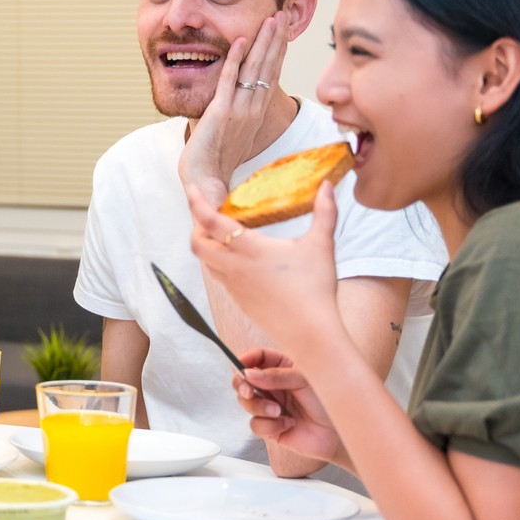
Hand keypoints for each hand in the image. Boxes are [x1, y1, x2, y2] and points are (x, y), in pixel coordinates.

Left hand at [177, 12, 290, 204]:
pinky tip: (240, 41)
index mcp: (256, 114)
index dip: (278, 52)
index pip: (271, 76)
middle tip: (283, 14)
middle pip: (269, 67)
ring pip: (255, 70)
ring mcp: (238, 110)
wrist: (205, 183)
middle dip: (276, 39)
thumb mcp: (233, 133)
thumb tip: (236, 105)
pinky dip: (234, 60)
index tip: (283, 31)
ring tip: (272, 19)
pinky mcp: (220, 113)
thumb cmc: (215, 161)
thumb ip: (237, 116)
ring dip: (263, 42)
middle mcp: (252, 110)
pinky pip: (228, 82)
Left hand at [187, 179, 344, 357]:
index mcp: (250, 250)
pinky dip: (219, 263)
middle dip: (196, 227)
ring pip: (206, 263)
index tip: (192, 190)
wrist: (310, 333)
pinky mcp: (239, 301)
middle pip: (197, 245)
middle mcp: (235, 268)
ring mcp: (235, 287)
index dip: (197, 204)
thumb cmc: (316, 289)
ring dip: (207, 246)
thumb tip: (327, 185)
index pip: (211, 223)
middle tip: (208, 215)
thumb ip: (325, 212)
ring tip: (221, 234)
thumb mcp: (321, 245)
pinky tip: (237, 259)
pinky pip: (220, 278)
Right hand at [233, 347, 346, 465]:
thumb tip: (249, 374)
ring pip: (246, 404)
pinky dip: (270, 425)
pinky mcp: (271, 427)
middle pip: (244, 381)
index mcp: (283, 368)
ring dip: (260, 408)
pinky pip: (256, 425)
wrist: (339, 433)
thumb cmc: (330, 402)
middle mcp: (274, 387)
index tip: (241, 366)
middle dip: (243, 386)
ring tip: (278, 411)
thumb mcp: (304, 380)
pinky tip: (288, 423)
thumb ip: (275, 376)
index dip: (245, 360)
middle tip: (250, 392)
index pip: (257, 358)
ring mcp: (271, 407)